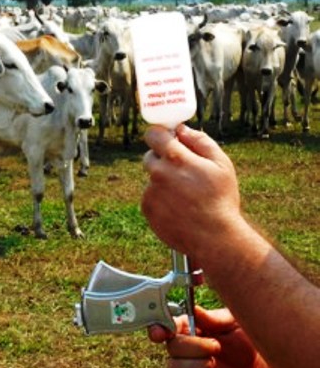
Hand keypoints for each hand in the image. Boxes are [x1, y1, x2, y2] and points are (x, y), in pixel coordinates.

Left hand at [141, 124, 241, 260]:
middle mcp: (158, 173)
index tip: (167, 139)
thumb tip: (182, 129)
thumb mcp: (222, 165)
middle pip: (151, 156)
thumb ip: (200, 141)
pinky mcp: (146, 208)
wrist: (214, 238)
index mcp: (176, 158)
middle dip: (163, 160)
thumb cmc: (221, 199)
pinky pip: (151, 196)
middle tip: (183, 171)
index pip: (153, 134)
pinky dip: (161, 198)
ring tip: (187, 196)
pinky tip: (179, 208)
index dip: (160, 135)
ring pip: (153, 178)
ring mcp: (150, 192)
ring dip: (164, 181)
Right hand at [148, 307, 263, 367]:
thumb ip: (211, 318)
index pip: (162, 326)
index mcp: (185, 326)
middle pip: (171, 348)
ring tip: (215, 363)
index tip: (162, 334)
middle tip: (216, 346)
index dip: (157, 330)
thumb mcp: (230, 323)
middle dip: (194, 347)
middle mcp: (181, 347)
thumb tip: (194, 309)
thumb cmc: (239, 336)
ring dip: (196, 367)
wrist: (253, 363)